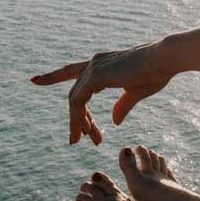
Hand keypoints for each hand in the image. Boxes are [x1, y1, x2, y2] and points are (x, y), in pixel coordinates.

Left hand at [31, 40, 176, 145]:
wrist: (165, 60)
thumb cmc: (156, 72)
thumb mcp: (136, 92)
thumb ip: (122, 105)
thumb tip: (114, 121)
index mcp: (103, 65)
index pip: (71, 71)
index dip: (52, 76)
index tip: (34, 80)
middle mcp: (94, 63)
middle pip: (75, 95)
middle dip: (76, 119)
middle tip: (79, 140)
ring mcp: (93, 68)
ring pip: (74, 100)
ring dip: (76, 122)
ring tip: (79, 141)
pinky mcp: (95, 75)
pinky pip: (78, 101)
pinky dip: (78, 118)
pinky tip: (83, 132)